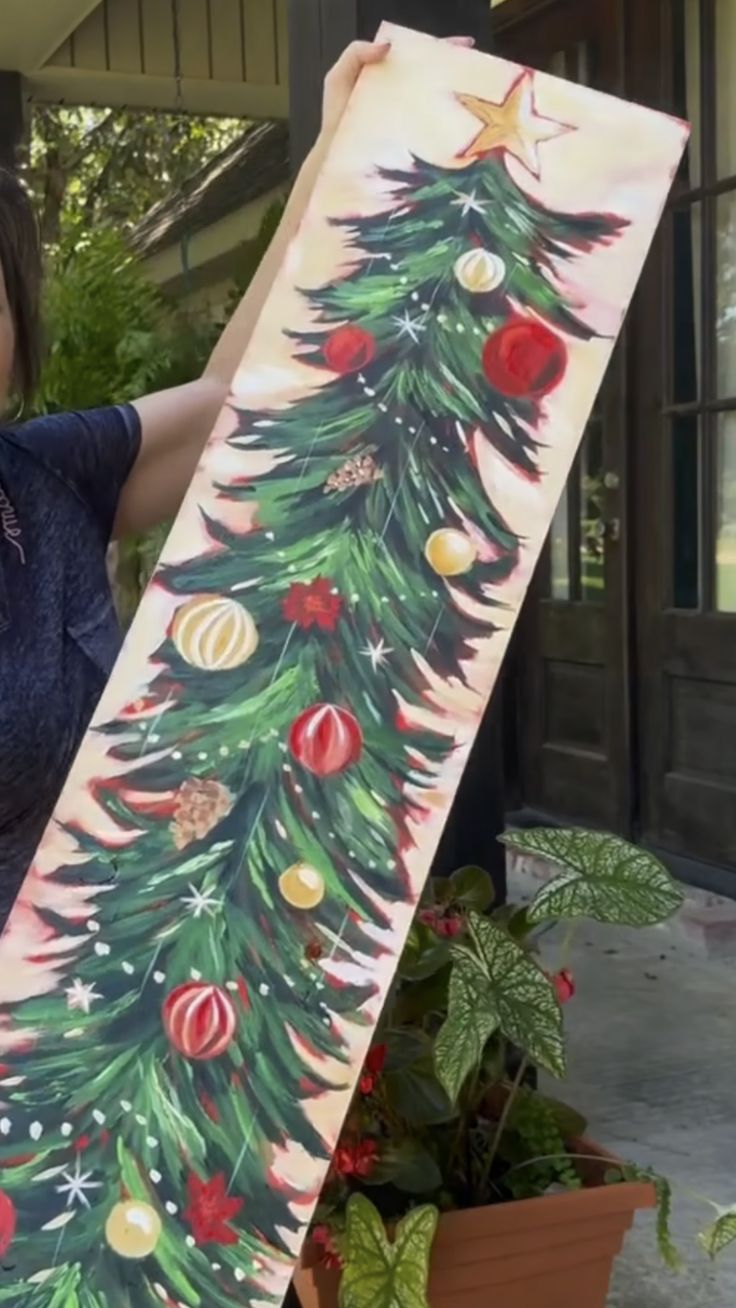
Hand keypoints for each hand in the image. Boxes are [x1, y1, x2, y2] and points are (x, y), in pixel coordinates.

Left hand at [321, 36, 475, 140]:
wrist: (334, 162)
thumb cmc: (336, 120)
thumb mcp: (338, 78)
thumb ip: (356, 53)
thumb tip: (387, 45)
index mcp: (391, 79)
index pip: (421, 58)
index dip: (443, 49)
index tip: (465, 45)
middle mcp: (406, 100)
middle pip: (437, 80)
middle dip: (459, 71)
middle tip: (478, 67)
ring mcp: (413, 123)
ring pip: (441, 106)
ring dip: (461, 99)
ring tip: (479, 91)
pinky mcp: (415, 146)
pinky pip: (437, 135)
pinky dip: (453, 129)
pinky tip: (467, 124)